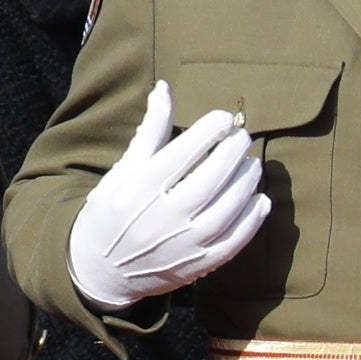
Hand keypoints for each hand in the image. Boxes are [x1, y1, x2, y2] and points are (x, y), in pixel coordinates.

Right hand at [65, 79, 270, 310]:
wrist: (100, 270)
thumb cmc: (112, 211)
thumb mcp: (123, 171)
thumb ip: (149, 132)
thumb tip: (164, 89)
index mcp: (138, 189)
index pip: (183, 151)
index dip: (210, 129)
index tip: (224, 117)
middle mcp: (161, 217)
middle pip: (210, 179)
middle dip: (233, 152)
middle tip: (242, 137)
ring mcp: (181, 245)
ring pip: (227, 209)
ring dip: (246, 181)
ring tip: (251, 164)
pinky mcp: (196, 266)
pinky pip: (234, 241)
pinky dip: (252, 219)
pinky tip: (259, 199)